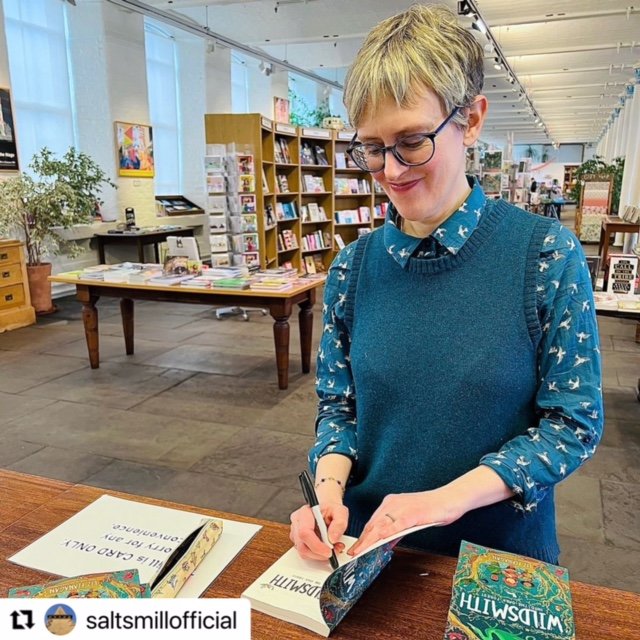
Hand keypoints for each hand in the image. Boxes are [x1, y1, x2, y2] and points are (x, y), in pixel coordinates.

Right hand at [289, 500, 348, 561]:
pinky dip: (316, 555)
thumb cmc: (331, 509)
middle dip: (319, 553)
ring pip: (303, 552)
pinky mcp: (297, 540)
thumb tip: (333, 539)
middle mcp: (297, 522)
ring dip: (319, 555)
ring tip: (331, 548)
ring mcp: (295, 532)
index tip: (329, 551)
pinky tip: (324, 548)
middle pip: (302, 546)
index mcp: (305, 512)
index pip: (304, 532)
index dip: (316, 546)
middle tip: (333, 551)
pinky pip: (305, 553)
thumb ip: (339, 523)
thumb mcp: (340, 512)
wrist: (326, 509)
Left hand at [347, 487, 464, 555]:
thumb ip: (397, 529)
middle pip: (374, 524)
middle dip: (362, 540)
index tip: (356, 547)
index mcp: (391, 503)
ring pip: (382, 525)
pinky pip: (397, 525)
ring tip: (361, 551)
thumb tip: (386, 542)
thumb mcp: (411, 520)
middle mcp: (393, 503)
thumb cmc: (433, 509)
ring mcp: (403, 507)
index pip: (373, 522)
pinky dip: (387, 533)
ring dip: (370, 539)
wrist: (451, 499)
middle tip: (353, 553)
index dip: (363, 536)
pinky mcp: (413, 513)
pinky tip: (380, 541)